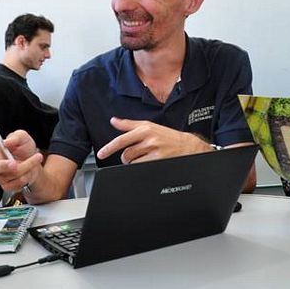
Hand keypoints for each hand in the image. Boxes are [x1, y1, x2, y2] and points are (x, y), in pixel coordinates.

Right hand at [0, 129, 43, 192]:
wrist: (36, 162)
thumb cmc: (24, 149)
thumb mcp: (23, 137)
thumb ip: (17, 136)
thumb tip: (8, 142)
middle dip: (5, 165)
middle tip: (15, 163)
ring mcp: (0, 176)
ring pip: (9, 175)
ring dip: (25, 167)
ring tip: (33, 159)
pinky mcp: (8, 185)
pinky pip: (15, 184)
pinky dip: (26, 177)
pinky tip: (29, 171)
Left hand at [95, 117, 210, 163]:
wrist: (188, 146)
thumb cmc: (167, 136)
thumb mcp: (149, 126)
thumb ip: (129, 124)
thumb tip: (114, 121)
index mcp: (145, 129)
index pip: (122, 139)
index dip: (109, 148)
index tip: (101, 154)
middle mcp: (150, 139)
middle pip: (127, 153)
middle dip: (127, 157)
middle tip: (134, 155)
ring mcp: (155, 151)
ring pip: (133, 162)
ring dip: (134, 163)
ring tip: (144, 158)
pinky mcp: (159, 161)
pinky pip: (141, 168)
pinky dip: (141, 167)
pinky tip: (148, 163)